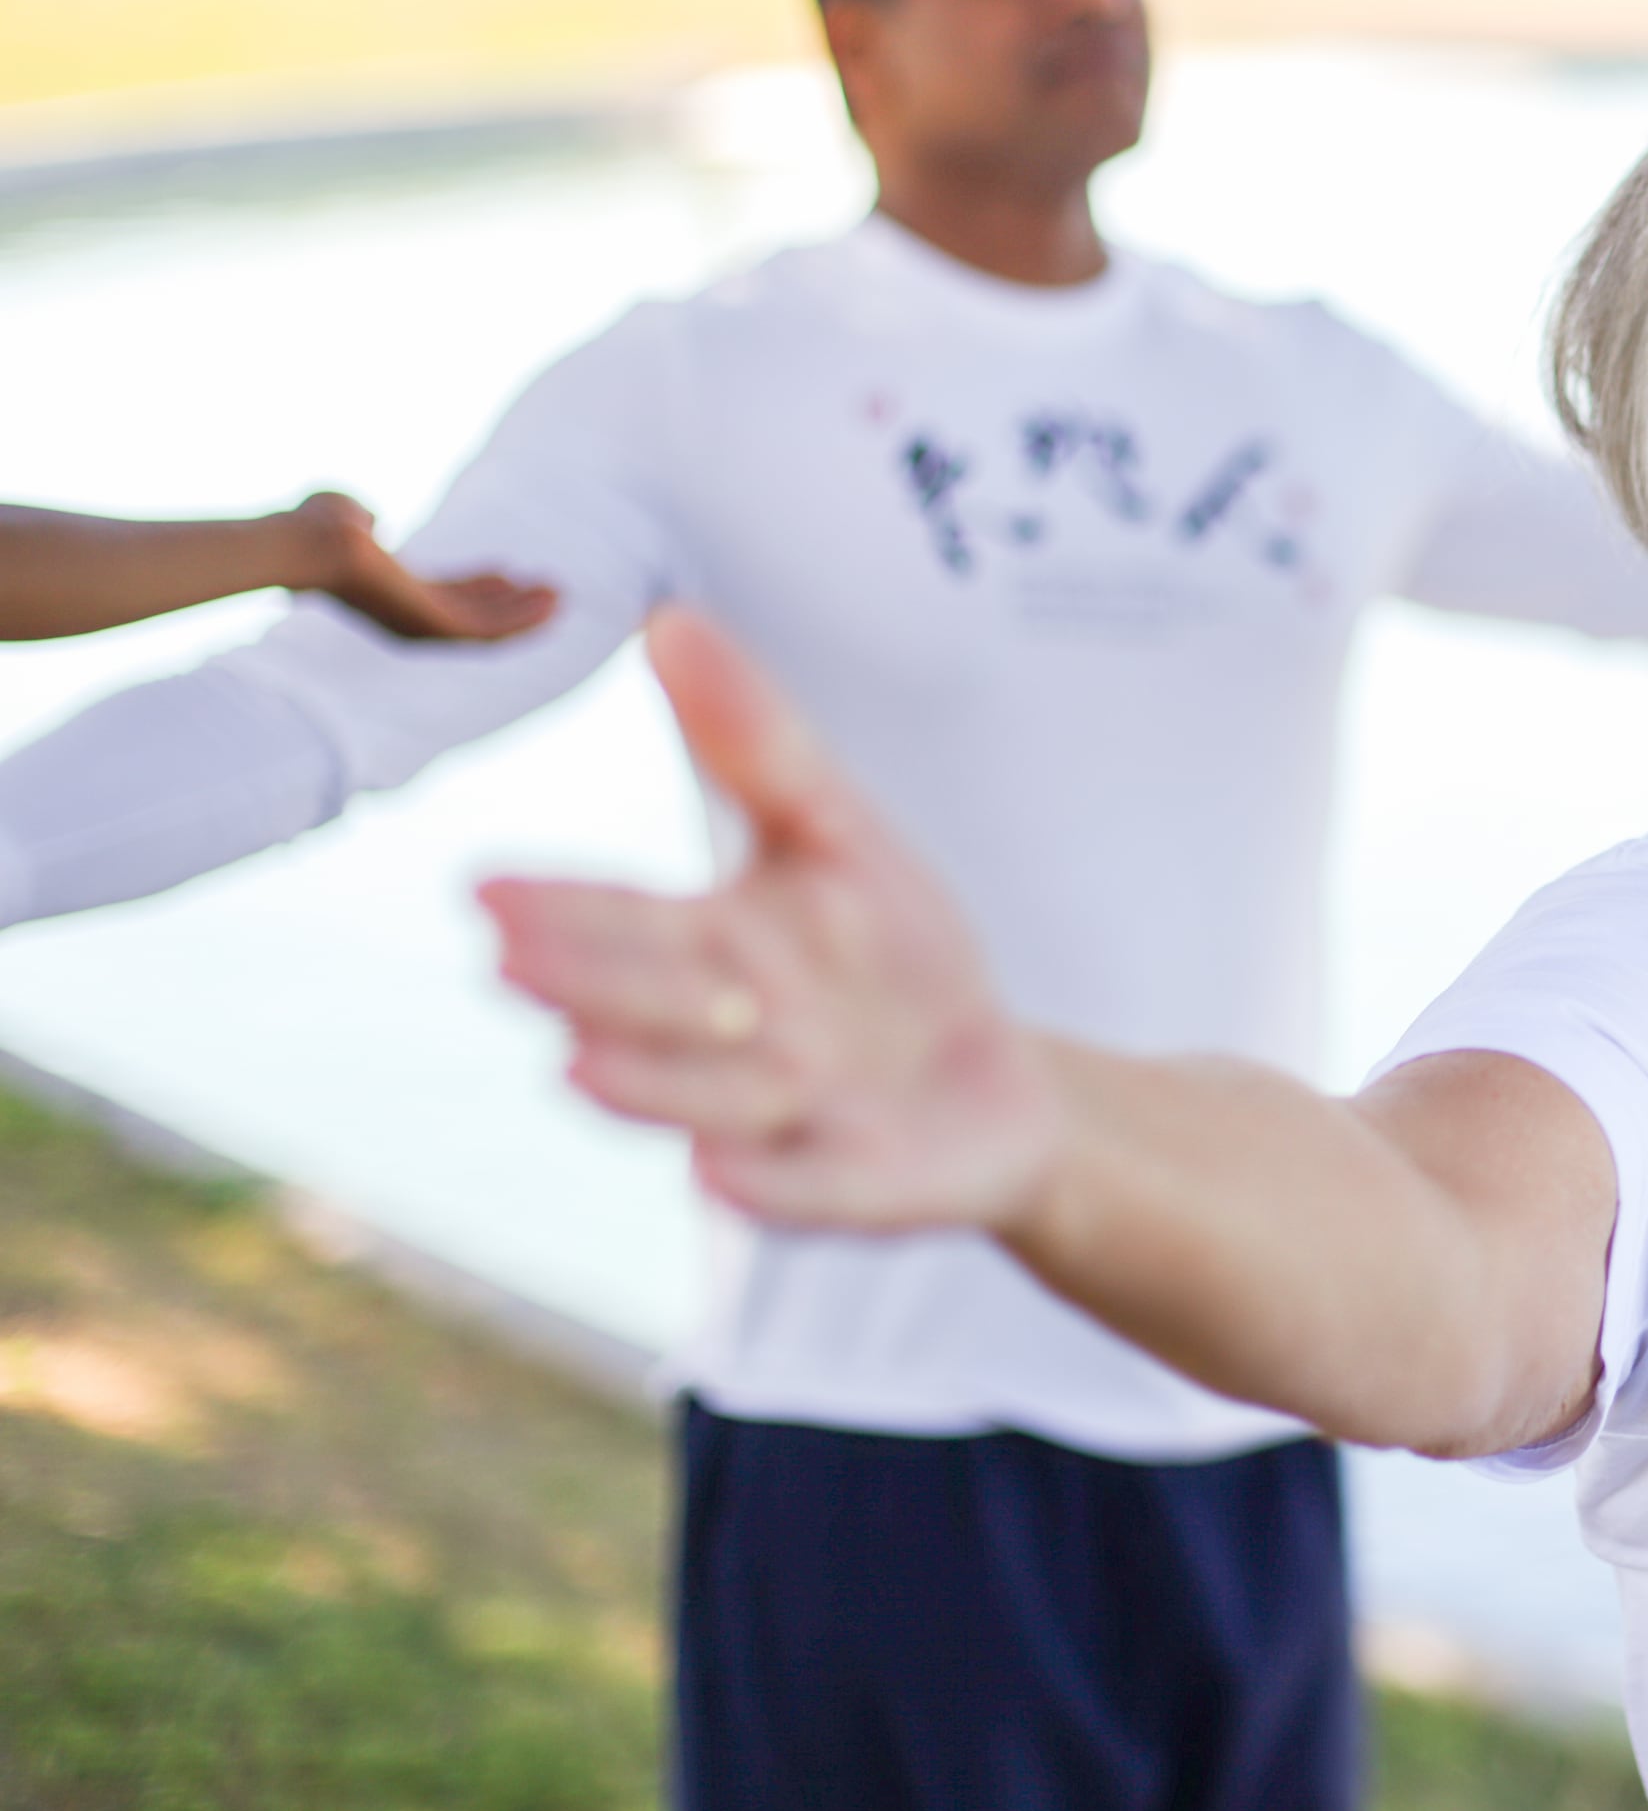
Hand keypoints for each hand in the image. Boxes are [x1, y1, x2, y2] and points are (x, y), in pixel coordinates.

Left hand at [294, 493, 559, 641]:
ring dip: (525, 614)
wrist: (308, 544)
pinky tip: (550, 605)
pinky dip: (523, 620)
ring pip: (487, 628)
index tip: (506, 572)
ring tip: (558, 597)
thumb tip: (367, 518)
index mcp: (389, 593)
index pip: (444, 597)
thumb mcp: (343, 513)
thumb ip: (358, 514)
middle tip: (546, 589)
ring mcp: (421, 625)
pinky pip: (490, 631)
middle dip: (510, 604)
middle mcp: (407, 617)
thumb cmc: (313, 526)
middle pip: (471, 617)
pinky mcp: (435, 626)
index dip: (477, 587)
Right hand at [480, 608, 1059, 1232]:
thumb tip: (667, 615)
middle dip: (582, 985)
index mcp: (704, 948)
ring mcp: (778, 1124)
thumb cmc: (894, 950)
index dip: (555, 908)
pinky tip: (722, 1170)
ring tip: (582, 1063)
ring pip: (703, 1107)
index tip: (485, 887)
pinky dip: (768, 1184)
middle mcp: (718, 1044)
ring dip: (655, 1083)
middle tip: (514, 958)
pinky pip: (800, 1195)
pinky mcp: (850, 1192)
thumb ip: (755, 738)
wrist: (999, 1085)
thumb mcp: (840, 832)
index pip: (616, 920)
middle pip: (641, 1009)